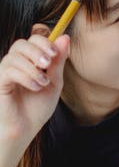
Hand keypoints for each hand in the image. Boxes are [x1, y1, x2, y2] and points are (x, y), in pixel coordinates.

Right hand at [0, 34, 69, 151]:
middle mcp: (15, 64)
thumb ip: (58, 61)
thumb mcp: (54, 82)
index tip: (54, 53)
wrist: (25, 130)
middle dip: (37, 50)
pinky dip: (25, 77)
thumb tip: (65, 37)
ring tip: (43, 83)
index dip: (44, 41)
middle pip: (21, 43)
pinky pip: (9, 70)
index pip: (32, 40)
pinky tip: (35, 87)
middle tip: (48, 63)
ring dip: (33, 68)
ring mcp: (5, 73)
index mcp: (28, 62)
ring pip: (14, 56)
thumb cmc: (38, 108)